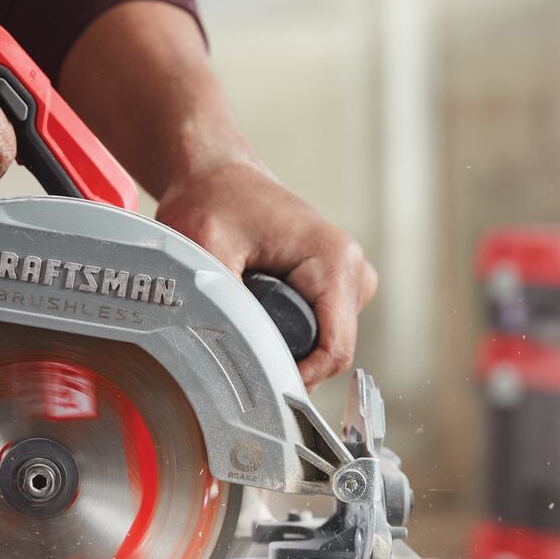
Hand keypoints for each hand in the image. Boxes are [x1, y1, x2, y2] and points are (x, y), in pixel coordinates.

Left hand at [155, 160, 377, 386]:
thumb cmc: (213, 201)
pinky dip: (288, 334)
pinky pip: (320, 334)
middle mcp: (353, 270)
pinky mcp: (336, 288)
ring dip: (286, 346)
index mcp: (334, 260)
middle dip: (287, 360)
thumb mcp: (206, 250)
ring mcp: (350, 280)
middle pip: (331, 352)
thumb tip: (231, 355)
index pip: (335, 349)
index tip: (258, 383)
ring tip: (244, 314)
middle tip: (237, 341)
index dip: (298, 377)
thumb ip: (223, 303)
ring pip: (325, 347)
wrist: (219, 176)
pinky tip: (257, 312)